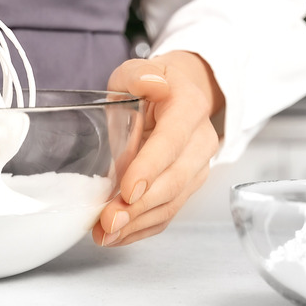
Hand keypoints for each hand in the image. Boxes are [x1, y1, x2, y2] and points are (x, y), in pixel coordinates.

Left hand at [92, 51, 223, 246]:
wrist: (177, 94)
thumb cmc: (149, 84)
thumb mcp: (137, 69)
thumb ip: (139, 74)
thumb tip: (151, 84)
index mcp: (188, 107)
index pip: (172, 140)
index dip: (151, 166)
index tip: (129, 189)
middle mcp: (200, 141)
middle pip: (175, 180)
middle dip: (141, 205)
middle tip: (109, 220)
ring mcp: (196, 167)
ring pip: (172, 202)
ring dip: (138, 223)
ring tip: (106, 233)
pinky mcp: (186, 186)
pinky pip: (167, 213)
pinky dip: (142, 228)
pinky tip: (116, 235)